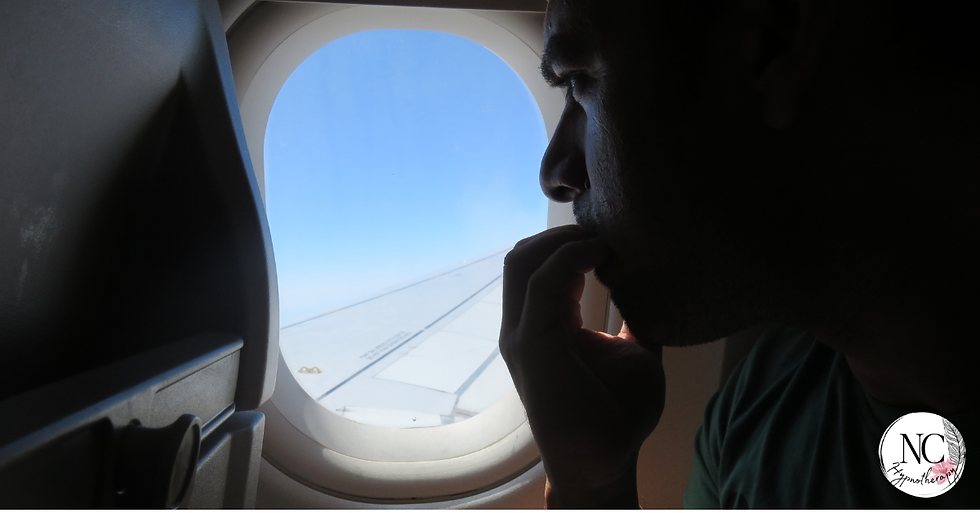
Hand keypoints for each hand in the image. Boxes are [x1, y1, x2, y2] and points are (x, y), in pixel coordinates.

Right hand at [499, 225, 665, 507]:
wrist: (606, 461)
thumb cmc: (618, 414)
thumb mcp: (635, 352)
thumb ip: (636, 320)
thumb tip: (657, 286)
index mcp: (543, 325)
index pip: (538, 265)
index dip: (570, 241)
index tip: (612, 236)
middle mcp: (524, 326)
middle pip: (522, 255)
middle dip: (560, 233)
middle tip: (603, 231)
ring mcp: (523, 335)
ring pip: (522, 260)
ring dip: (561, 240)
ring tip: (600, 240)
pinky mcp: (531, 345)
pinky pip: (541, 283)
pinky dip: (568, 258)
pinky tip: (600, 255)